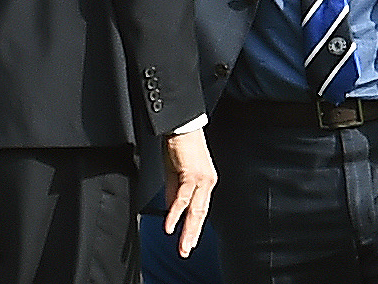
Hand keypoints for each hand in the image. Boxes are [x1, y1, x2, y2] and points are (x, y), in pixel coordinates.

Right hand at [162, 128, 216, 258]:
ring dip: (187, 230)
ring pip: (195, 210)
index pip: (201, 209)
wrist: (182, 125)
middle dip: (193, 234)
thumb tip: (171, 208)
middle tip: (186, 251)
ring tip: (182, 246)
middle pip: (200, 213)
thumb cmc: (180, 144)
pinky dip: (176, 214)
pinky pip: (183, 198)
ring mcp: (202, 179)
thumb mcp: (176, 172)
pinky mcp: (191, 175)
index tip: (188, 241)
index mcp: (206, 182)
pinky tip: (170, 226)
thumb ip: (174, 191)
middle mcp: (207, 182)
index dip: (194, 226)